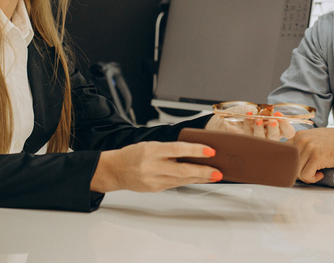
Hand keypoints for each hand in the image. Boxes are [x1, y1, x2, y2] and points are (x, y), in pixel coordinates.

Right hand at [90, 141, 221, 192]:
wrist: (115, 170)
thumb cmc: (133, 154)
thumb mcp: (150, 145)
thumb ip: (169, 149)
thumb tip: (193, 151)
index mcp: (151, 151)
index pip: (176, 149)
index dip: (195, 150)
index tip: (210, 151)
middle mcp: (152, 167)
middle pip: (182, 170)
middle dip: (203, 171)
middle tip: (218, 171)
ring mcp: (153, 180)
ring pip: (182, 180)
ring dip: (200, 178)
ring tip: (214, 175)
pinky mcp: (155, 189)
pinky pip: (176, 184)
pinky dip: (189, 181)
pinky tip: (199, 179)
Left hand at [205, 106, 295, 139]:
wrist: (223, 119)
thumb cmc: (241, 114)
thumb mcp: (253, 109)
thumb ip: (261, 112)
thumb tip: (267, 112)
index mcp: (274, 128)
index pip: (287, 132)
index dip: (286, 125)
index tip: (279, 115)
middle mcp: (268, 137)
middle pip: (276, 138)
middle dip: (274, 128)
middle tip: (272, 120)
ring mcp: (257, 143)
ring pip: (263, 141)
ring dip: (260, 128)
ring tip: (257, 119)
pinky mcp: (245, 144)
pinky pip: (249, 138)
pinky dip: (249, 125)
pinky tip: (248, 116)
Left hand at [288, 128, 333, 182]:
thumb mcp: (314, 139)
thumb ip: (300, 147)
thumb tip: (286, 164)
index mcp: (298, 135)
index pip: (283, 155)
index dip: (291, 165)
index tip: (301, 168)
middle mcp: (300, 139)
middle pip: (289, 165)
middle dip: (298, 172)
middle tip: (310, 173)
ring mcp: (308, 147)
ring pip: (296, 171)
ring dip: (307, 176)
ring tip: (317, 173)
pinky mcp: (316, 156)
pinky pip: (306, 175)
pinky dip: (313, 179)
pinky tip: (321, 174)